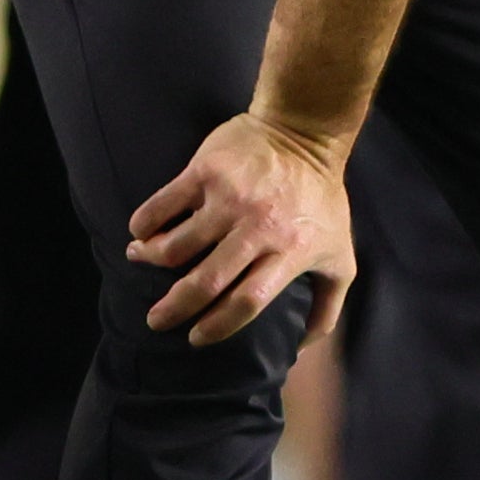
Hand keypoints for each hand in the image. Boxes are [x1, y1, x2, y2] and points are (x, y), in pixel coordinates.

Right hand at [128, 111, 357, 345]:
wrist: (305, 130)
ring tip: (139, 262)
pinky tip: (139, 232)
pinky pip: (163, 203)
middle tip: (155, 320)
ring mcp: (230, 199)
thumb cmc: (322, 199)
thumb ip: (327, 306)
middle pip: (206, 281)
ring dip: (150, 260)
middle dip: (174, 308)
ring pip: (177, 245)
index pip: (247, 301)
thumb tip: (301, 348)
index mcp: (289, 252)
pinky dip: (144, 223)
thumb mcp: (340, 255)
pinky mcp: (207, 171)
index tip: (195, 338)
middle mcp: (258, 228)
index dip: (218, 325)